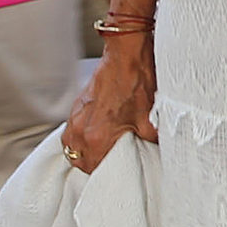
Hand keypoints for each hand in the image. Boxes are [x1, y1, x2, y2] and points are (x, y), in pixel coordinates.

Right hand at [61, 33, 157, 174]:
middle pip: (78, 159)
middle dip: (91, 163)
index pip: (91, 169)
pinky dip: (82, 133)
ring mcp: (75, 116)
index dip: (104, 173)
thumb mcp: (149, 119)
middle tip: (109, 159)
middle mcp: (80, 129)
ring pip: (72, 144)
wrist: (126, 54)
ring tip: (102, 145)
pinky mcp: (77, 104)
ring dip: (84, 148)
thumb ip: (150, 142)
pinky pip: (72, 128)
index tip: (115, 170)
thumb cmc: (137, 82)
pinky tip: (98, 128)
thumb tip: (154, 153)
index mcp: (97, 138)